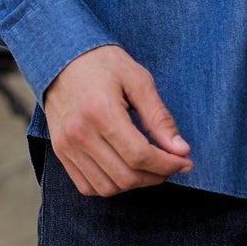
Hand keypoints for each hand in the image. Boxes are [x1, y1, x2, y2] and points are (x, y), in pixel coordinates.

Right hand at [43, 45, 192, 195]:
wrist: (61, 58)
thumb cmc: (104, 64)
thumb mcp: (138, 80)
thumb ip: (159, 117)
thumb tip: (181, 150)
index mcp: (100, 111)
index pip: (139, 155)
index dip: (168, 164)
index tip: (185, 161)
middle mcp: (79, 134)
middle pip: (125, 176)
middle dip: (157, 176)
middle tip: (172, 163)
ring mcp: (66, 146)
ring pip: (107, 187)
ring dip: (136, 183)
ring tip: (151, 167)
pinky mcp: (60, 153)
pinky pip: (87, 186)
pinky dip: (111, 186)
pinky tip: (126, 170)